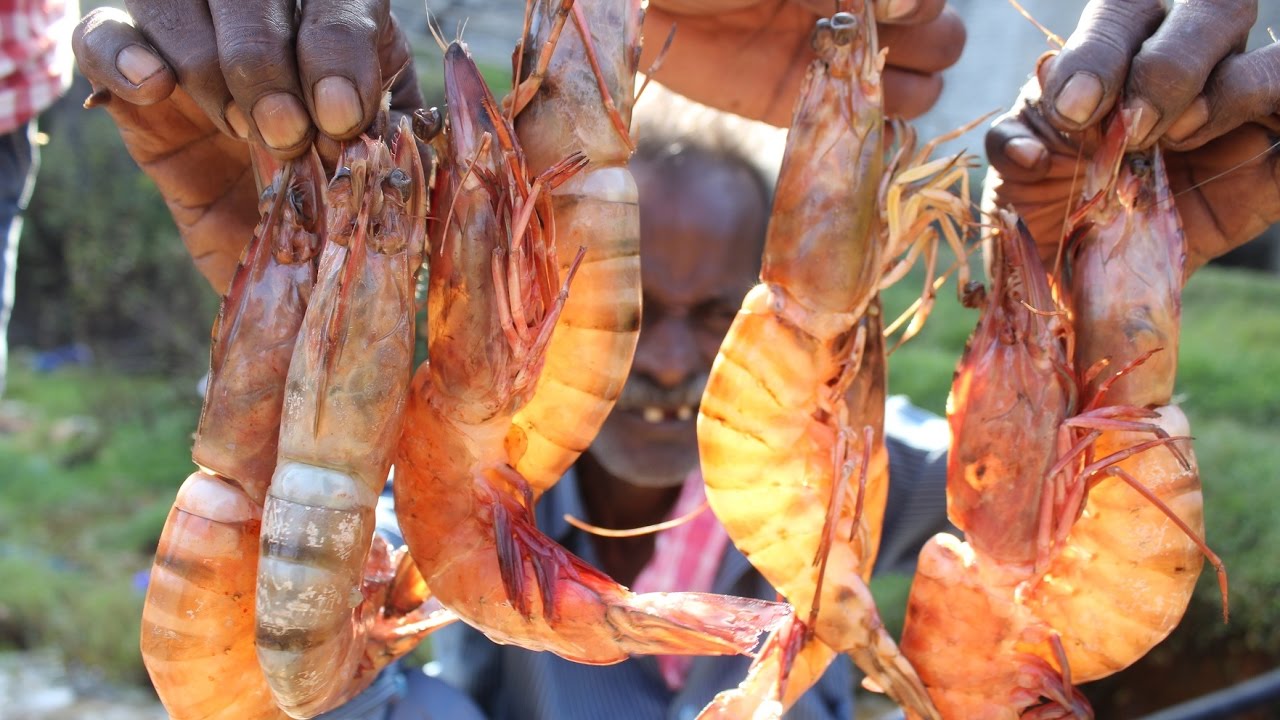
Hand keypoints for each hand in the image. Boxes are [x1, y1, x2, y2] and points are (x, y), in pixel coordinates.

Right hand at [72, 4, 424, 292]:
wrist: (297, 251)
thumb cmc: (351, 193)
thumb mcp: (393, 161)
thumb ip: (407, 139)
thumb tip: (416, 131)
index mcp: (340, 17)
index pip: (335, 1)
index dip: (336, 52)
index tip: (341, 117)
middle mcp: (265, 11)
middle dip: (267, 70)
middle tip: (286, 136)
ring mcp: (189, 31)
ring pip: (175, 7)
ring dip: (211, 74)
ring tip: (242, 133)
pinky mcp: (130, 69)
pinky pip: (101, 34)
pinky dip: (120, 55)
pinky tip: (155, 89)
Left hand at [641, 0, 964, 125]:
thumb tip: (902, 4)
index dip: (922, 3)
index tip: (884, 7)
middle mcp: (861, 12)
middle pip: (942, 42)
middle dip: (924, 45)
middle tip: (867, 44)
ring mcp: (834, 60)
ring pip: (915, 89)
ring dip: (900, 89)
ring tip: (854, 81)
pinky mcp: (796, 103)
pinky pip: (856, 128)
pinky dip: (867, 133)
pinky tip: (852, 123)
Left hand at [982, 0, 1279, 274]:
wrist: (1084, 275)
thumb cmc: (1053, 208)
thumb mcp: (1018, 175)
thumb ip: (1016, 141)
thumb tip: (1032, 143)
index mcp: (1122, 51)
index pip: (1127, 9)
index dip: (1102, 48)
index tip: (1074, 109)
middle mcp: (1191, 64)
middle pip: (1215, 7)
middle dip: (1170, 63)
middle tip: (1132, 126)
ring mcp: (1242, 108)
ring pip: (1274, 56)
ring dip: (1230, 89)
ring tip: (1179, 138)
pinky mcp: (1274, 164)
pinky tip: (1242, 160)